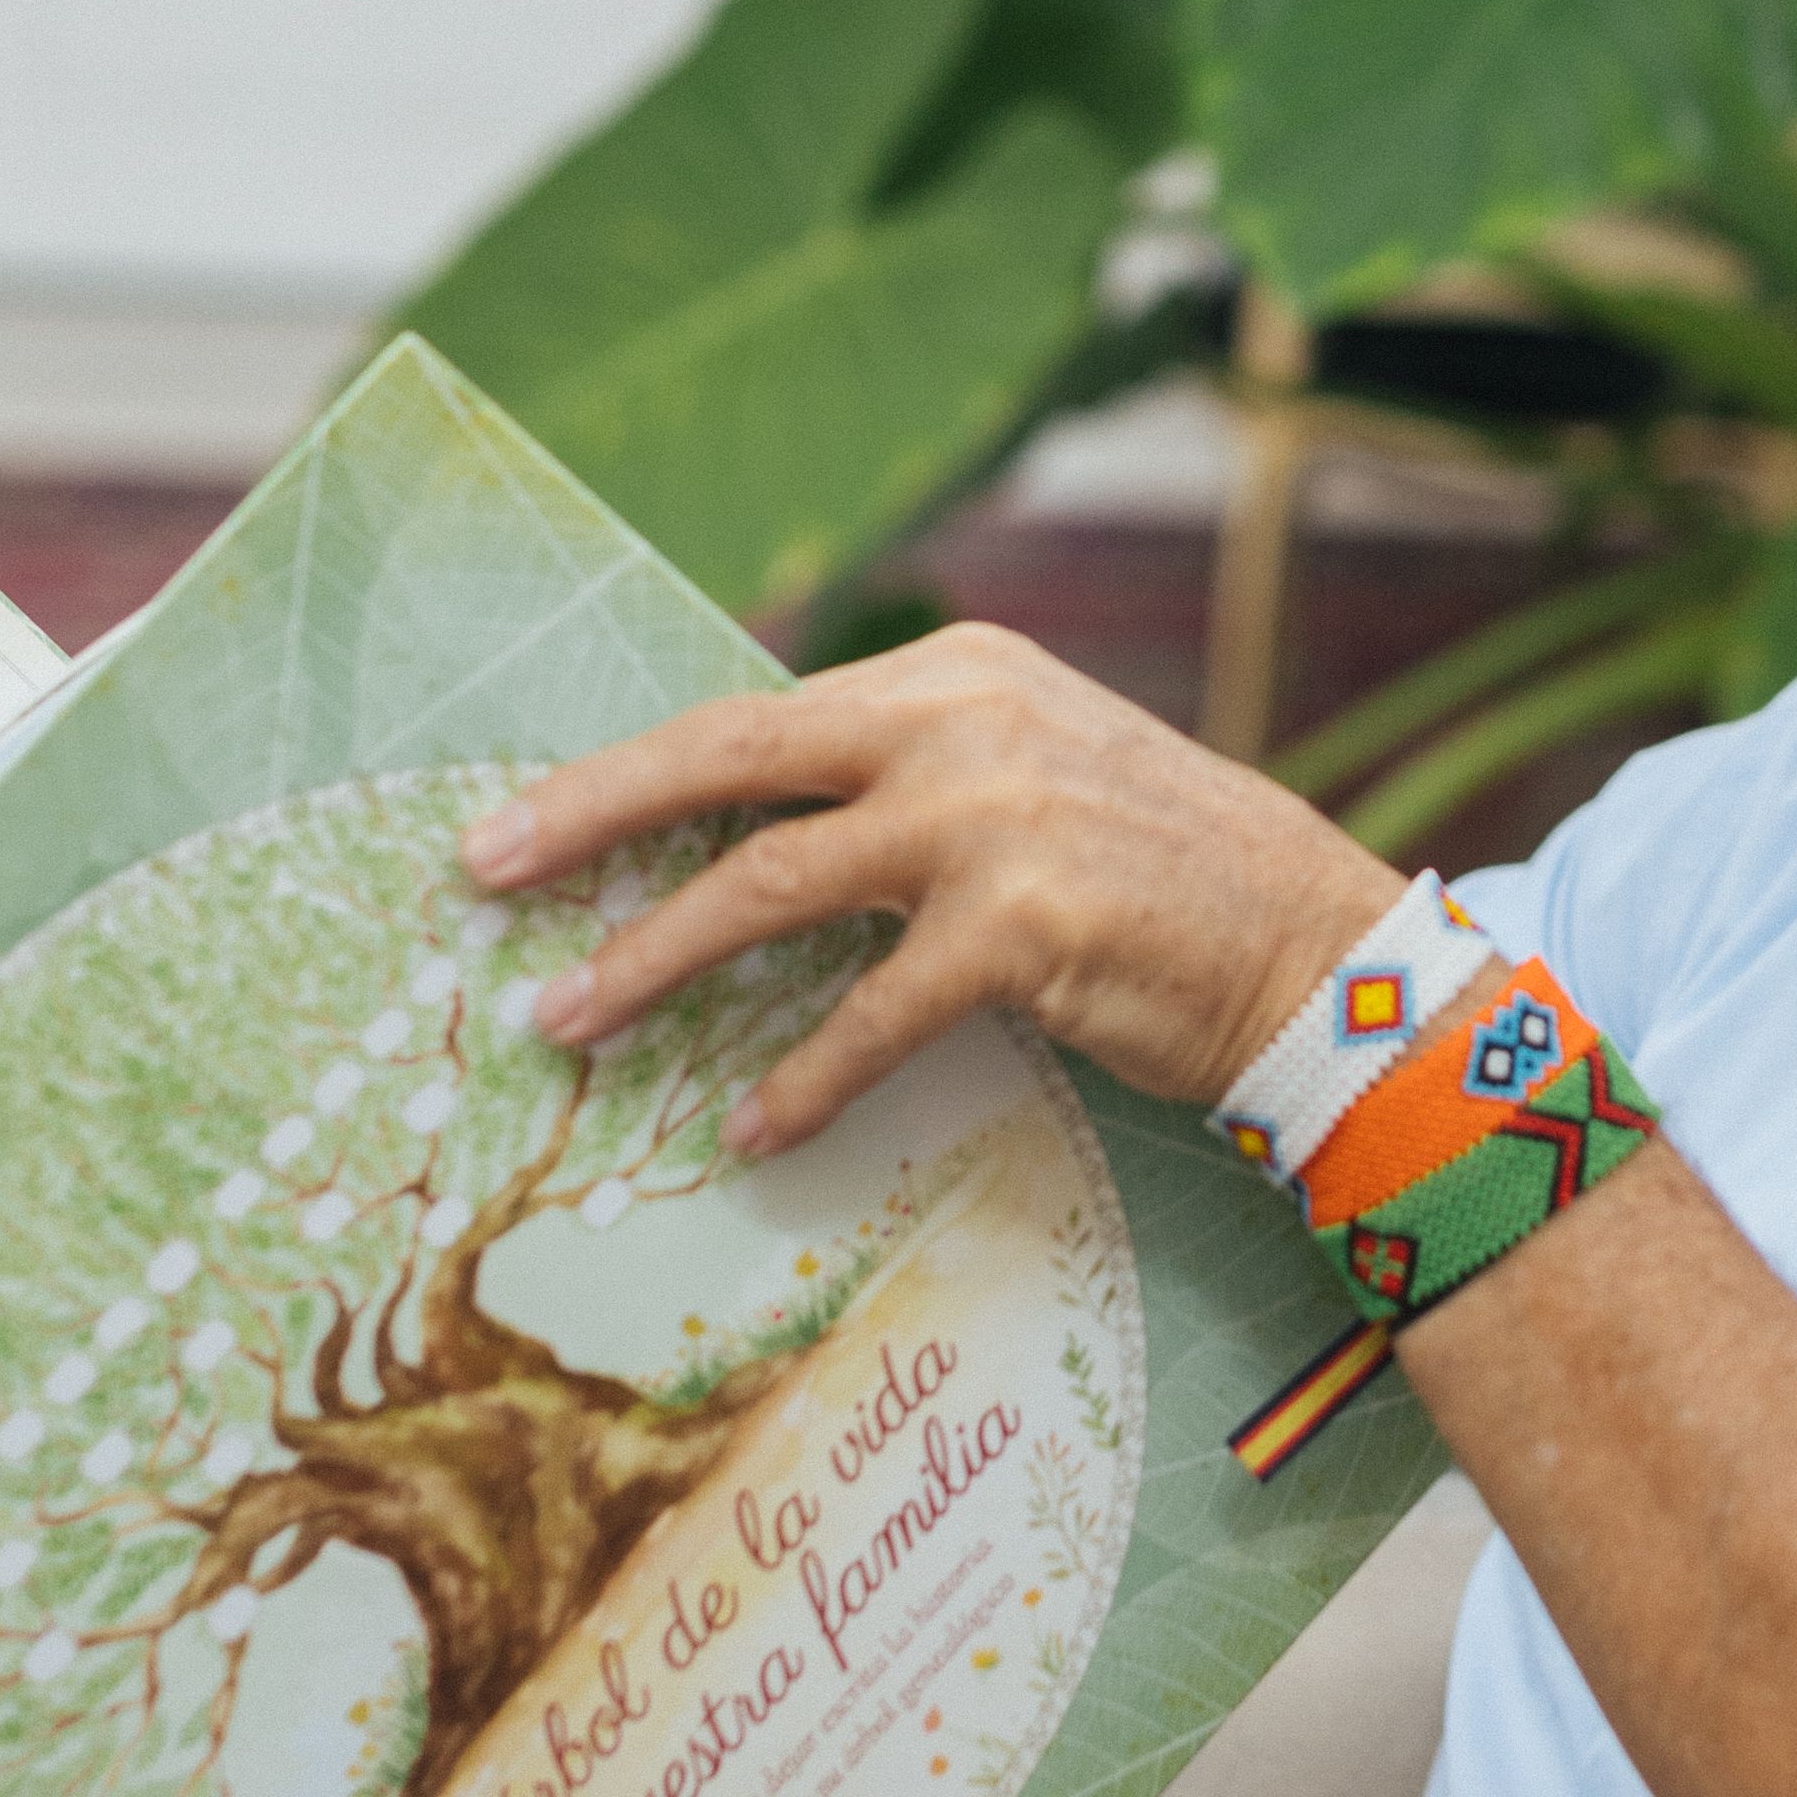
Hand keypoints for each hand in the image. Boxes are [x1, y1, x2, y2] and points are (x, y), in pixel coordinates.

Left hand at [458, 625, 1402, 1154]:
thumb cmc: (1157, 876)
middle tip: (483, 871)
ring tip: (568, 1020)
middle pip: (728, 759)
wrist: (1314, 945)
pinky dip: (802, 1077)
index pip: (755, 716)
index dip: (630, 775)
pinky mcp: (1024, 922)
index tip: (528, 820)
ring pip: (768, 884)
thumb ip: (903, 778)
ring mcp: (990, 815)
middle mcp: (960, 718)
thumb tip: (744, 833)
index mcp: (951, 669)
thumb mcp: (1028, 772)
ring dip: (654, 960)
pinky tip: (751, 1128)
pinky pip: (869, 1012)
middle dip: (589, 817)